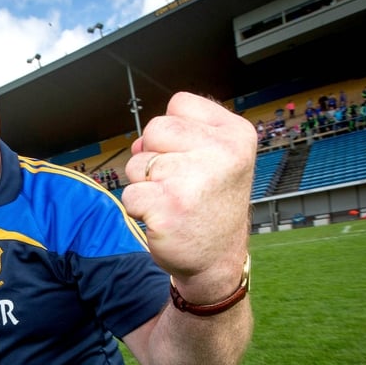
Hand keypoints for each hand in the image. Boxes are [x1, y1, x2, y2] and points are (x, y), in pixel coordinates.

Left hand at [122, 92, 254, 286]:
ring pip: (137, 162)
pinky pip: (129, 193)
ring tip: (173, 201)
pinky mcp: (168, 208)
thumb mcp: (217, 159)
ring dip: (145, 184)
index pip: (180, 103)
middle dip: (154, 156)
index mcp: (236, 134)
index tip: (192, 158)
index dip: (174, 132)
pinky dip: (138, 208)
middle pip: (154, 128)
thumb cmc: (210, 205)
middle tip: (178, 183)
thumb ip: (181, 135)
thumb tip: (138, 142)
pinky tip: (163, 218)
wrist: (217, 261)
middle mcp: (221, 154)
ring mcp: (194, 181)